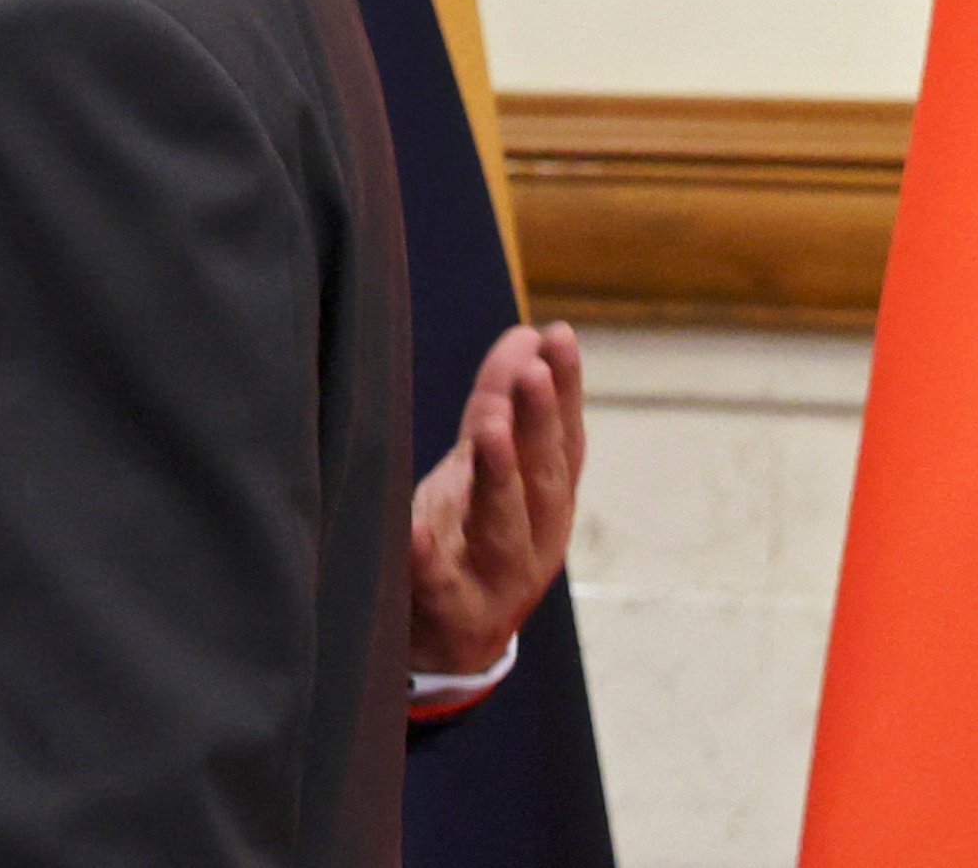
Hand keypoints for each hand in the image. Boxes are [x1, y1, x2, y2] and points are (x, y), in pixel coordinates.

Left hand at [408, 322, 583, 675]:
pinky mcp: (446, 612)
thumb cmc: (470, 537)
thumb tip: (531, 333)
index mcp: (548, 505)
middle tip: (533, 375)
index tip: (558, 338)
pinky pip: (435, 582)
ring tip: (492, 432)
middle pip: (543, 481)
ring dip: (501, 480)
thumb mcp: (489, 469)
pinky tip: (411, 526)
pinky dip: (424, 554)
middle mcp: (534, 543)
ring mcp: (493, 581)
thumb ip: (503, 403)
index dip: (566, 391)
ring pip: (504, 531)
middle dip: (540, 427)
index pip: (564, 441)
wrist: (447, 644)